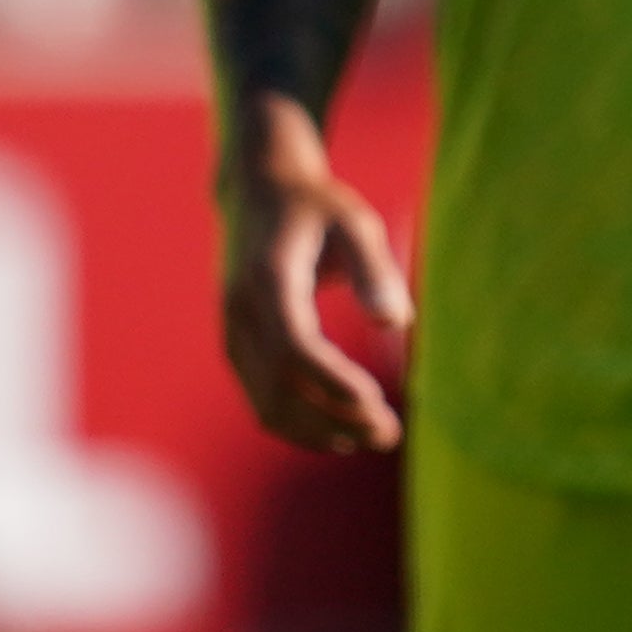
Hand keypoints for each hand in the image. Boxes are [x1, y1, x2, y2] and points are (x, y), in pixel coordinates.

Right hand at [219, 97, 412, 454]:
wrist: (258, 193)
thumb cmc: (317, 207)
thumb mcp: (354, 222)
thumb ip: (374, 269)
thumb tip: (398, 324)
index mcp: (268, 279)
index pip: (295, 347)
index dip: (333, 381)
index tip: (377, 402)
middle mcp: (241, 313)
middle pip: (281, 387)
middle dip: (336, 419)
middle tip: (391, 434)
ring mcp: (233, 335)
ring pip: (268, 405)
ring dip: (320, 432)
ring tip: (373, 438)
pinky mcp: (237, 349)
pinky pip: (262, 401)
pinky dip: (300, 426)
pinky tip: (342, 433)